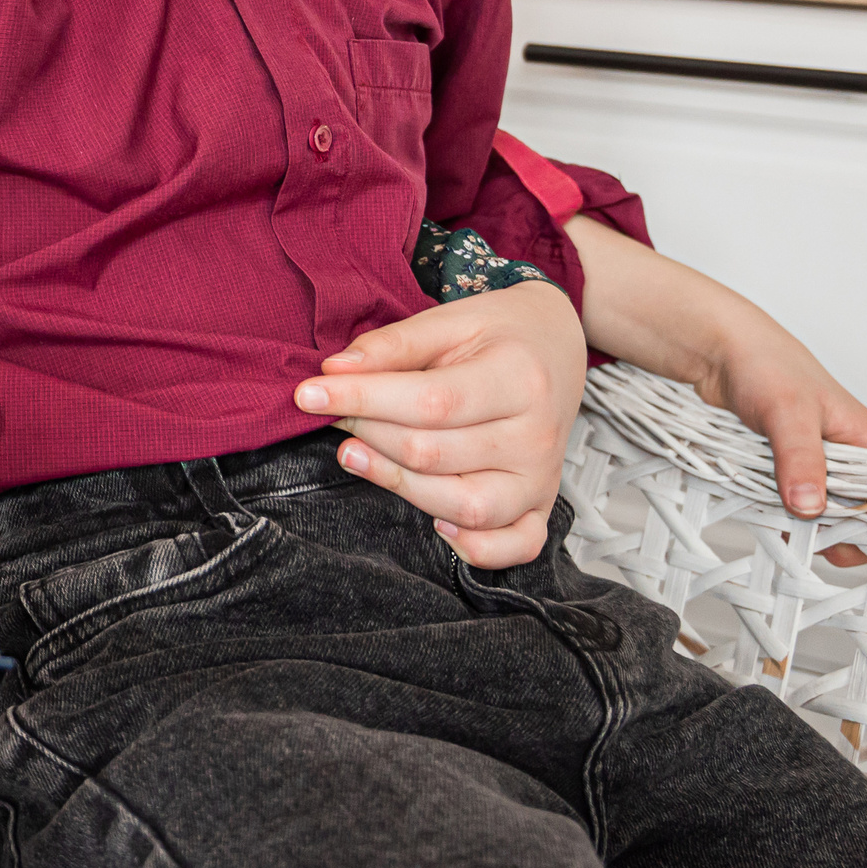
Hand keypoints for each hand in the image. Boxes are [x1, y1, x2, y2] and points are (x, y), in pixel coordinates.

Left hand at [295, 278, 585, 567]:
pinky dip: (475, 548)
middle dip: (369, 434)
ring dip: (397, 485)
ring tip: (355, 454)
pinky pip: (515, 545)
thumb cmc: (499, 332)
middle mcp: (537, 436)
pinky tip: (434, 522)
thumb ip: (393, 345)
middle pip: (435, 454)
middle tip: (333, 414)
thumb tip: (334, 370)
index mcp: (519, 378)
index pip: (430, 402)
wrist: (556, 344)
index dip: (362, 401)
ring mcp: (542, 477)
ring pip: (463, 505)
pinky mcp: (541, 503)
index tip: (309, 394)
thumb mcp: (449, 319)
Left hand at [560, 214, 866, 567]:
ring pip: (824, 513)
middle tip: (820, 547)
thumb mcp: (787, 412)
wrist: (716, 351)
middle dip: (845, 534)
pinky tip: (769, 521)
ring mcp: (814, 464)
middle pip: (863, 513)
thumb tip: (810, 507)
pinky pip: (790, 503)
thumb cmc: (764, 365)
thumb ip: (801, 459)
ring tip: (790, 534)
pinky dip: (781, 515)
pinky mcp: (783, 469)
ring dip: (808, 527)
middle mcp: (847, 457)